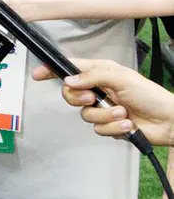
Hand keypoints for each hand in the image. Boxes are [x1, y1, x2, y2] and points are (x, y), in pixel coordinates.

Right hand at [31, 58, 173, 144]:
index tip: (39, 74)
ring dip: (105, 115)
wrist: (169, 121)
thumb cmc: (151, 95)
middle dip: (81, 99)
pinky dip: (113, 128)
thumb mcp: (122, 77)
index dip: (52, 70)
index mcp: (100, 73)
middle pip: (71, 94)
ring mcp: (103, 108)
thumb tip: (70, 80)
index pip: (70, 69)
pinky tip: (126, 124)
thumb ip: (93, 76)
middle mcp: (99, 90)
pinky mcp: (109, 125)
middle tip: (93, 98)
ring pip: (85, 115)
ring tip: (122, 113)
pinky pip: (98, 129)